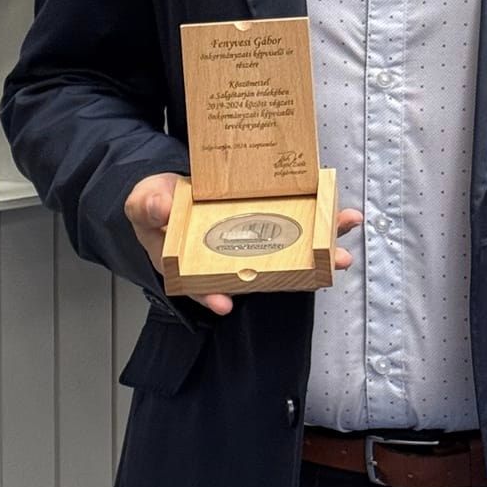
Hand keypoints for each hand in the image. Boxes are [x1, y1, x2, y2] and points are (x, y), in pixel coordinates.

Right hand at [124, 173, 361, 316]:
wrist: (170, 183)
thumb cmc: (156, 202)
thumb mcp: (143, 202)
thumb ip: (149, 206)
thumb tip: (160, 209)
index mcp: (194, 262)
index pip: (203, 284)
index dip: (212, 294)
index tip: (224, 303)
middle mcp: (229, 256)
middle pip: (261, 272)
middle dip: (297, 275)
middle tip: (324, 273)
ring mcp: (252, 237)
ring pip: (288, 249)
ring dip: (319, 250)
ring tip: (344, 253)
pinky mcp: (267, 214)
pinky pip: (296, 220)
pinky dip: (320, 219)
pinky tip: (340, 215)